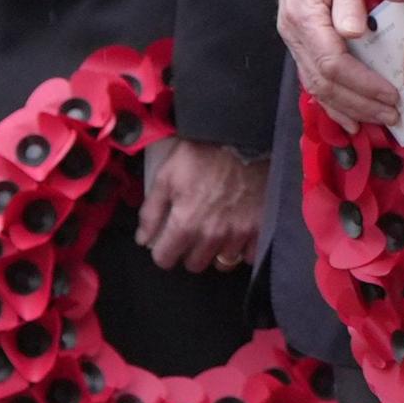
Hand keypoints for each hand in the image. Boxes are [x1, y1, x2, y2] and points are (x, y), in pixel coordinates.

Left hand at [137, 134, 267, 273]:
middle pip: (194, 264)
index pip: (165, 259)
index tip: (167, 241)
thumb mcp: (167, 175)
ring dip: (216, 251)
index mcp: (185, 223)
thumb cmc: (203, 153)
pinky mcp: (261, 229)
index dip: (162, 251)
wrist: (245, 138)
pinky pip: (249, 256)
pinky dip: (242, 249)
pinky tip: (237, 232)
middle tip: (193, 233)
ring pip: (222, 262)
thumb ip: (152, 211)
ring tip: (216, 231)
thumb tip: (142, 238)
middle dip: (189, 252)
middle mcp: (211, 235)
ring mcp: (238, 234)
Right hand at [274, 0, 397, 131]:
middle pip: (324, 83)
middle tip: (393, 115)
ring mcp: (294, 42)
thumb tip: (354, 33)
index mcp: (304, 16)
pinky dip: (334, 104)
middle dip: (360, 103)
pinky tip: (352, 120)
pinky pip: (315, 81)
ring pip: (317, 88)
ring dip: (349, 109)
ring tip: (380, 122)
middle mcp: (294, 35)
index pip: (332, 62)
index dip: (362, 84)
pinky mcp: (302, 46)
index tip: (391, 94)